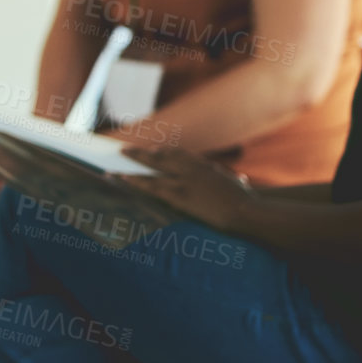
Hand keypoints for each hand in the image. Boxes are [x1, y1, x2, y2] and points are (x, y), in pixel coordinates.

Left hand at [121, 145, 255, 230]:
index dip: (160, 153)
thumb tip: (236, 179)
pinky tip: (122, 179)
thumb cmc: (245, 200)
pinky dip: (135, 181)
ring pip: (151, 172)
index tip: (150, 151)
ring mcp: (184, 182)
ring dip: (130, 168)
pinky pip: (152, 187)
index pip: (175, 154)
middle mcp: (190, 168)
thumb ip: (221, 178)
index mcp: (202, 165)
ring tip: (112, 168)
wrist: (249, 211)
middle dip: (139, 154)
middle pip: (159, 158)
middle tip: (121, 151)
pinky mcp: (179, 197)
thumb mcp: (232, 182)